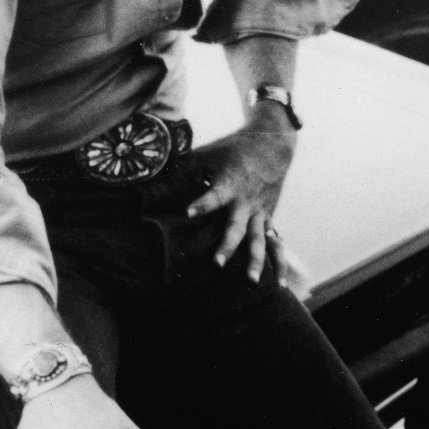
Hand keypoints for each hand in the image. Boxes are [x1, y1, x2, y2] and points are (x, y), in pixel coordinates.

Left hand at [185, 126, 295, 281]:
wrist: (272, 143)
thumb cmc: (230, 149)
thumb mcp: (205, 154)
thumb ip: (180, 169)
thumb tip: (148, 177)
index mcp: (229, 184)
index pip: (214, 196)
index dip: (201, 204)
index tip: (186, 212)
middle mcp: (246, 201)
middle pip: (236, 227)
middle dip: (226, 246)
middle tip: (216, 264)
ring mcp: (260, 212)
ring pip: (259, 240)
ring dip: (255, 261)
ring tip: (250, 282)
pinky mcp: (268, 218)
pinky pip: (275, 244)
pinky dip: (279, 264)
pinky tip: (280, 285)